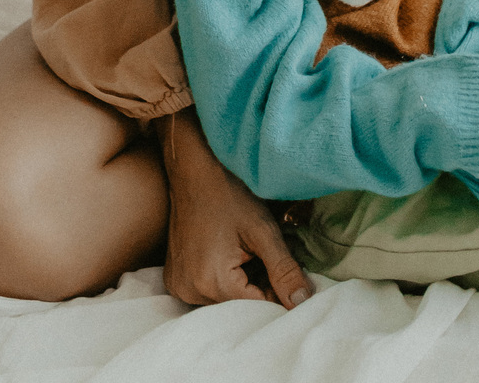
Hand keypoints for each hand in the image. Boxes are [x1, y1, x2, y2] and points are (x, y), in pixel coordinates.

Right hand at [153, 112, 312, 308]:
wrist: (193, 171)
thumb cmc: (229, 194)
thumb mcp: (263, 230)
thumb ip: (284, 270)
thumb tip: (303, 302)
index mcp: (212, 282)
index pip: (257, 307)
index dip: (277, 291)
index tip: (285, 270)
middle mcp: (190, 291)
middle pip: (239, 306)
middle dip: (259, 287)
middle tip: (263, 254)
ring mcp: (179, 287)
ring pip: (225, 300)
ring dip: (241, 283)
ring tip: (244, 251)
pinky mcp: (175, 279)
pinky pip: (208, 290)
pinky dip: (224, 279)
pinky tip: (228, 253)